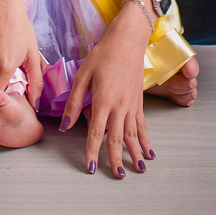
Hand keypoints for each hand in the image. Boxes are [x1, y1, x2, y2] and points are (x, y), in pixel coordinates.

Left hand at [60, 4, 154, 176]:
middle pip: (117, 138)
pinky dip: (146, 140)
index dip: (92, 151)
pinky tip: (150, 152)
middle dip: (116, 159)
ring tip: (138, 170)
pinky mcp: (139, 102)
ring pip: (132, 135)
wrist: (128, 40)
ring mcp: (132, 105)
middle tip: (117, 176)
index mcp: (103, 99)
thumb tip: (65, 124)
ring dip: (135, 153)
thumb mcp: (83, 74)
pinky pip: (143, 125)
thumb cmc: (104, 53)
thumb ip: (74, 101)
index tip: (90, 167)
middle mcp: (120, 105)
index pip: (96, 132)